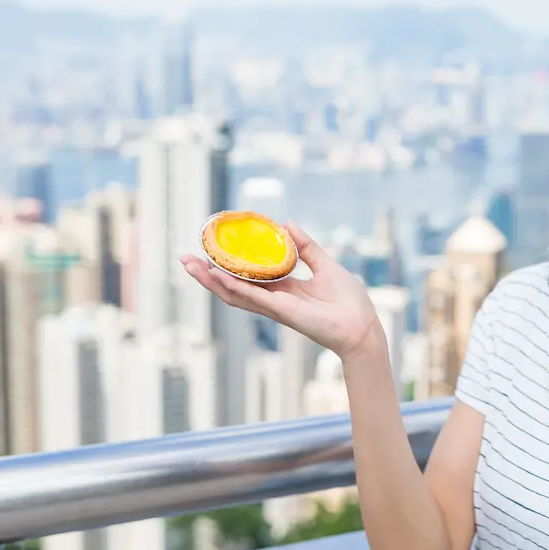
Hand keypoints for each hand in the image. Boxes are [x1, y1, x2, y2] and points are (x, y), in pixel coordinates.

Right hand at [182, 220, 382, 359]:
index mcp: (283, 288)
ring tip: (191, 266)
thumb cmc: (349, 300)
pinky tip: (218, 276)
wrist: (362, 325)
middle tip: (186, 258)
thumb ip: (306, 247)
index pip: (248, 276)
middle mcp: (274, 299)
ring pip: (235, 294)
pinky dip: (236, 287)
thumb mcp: (326, 264)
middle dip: (207, 275)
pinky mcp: (283, 312)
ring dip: (211, 282)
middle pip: (233, 286)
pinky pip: (255, 298)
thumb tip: (287, 224)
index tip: (210, 249)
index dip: (228, 264)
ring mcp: (276, 307)